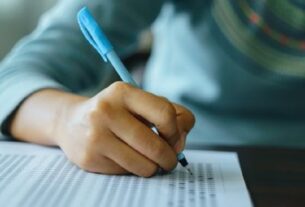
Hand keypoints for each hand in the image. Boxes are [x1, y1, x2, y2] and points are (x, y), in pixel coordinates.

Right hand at [11, 82, 194, 176]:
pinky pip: (127, 172)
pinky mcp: (89, 158)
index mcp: (123, 92)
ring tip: (150, 161)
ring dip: (154, 167)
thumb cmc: (116, 112)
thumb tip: (181, 141)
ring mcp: (95, 136)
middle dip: (169, 158)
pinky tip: (126, 158)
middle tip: (169, 160)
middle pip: (155, 145)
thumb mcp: (140, 103)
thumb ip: (171, 114)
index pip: (165, 114)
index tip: (174, 139)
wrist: (71, 122)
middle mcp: (106, 111)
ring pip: (144, 165)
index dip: (176, 132)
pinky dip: (135, 169)